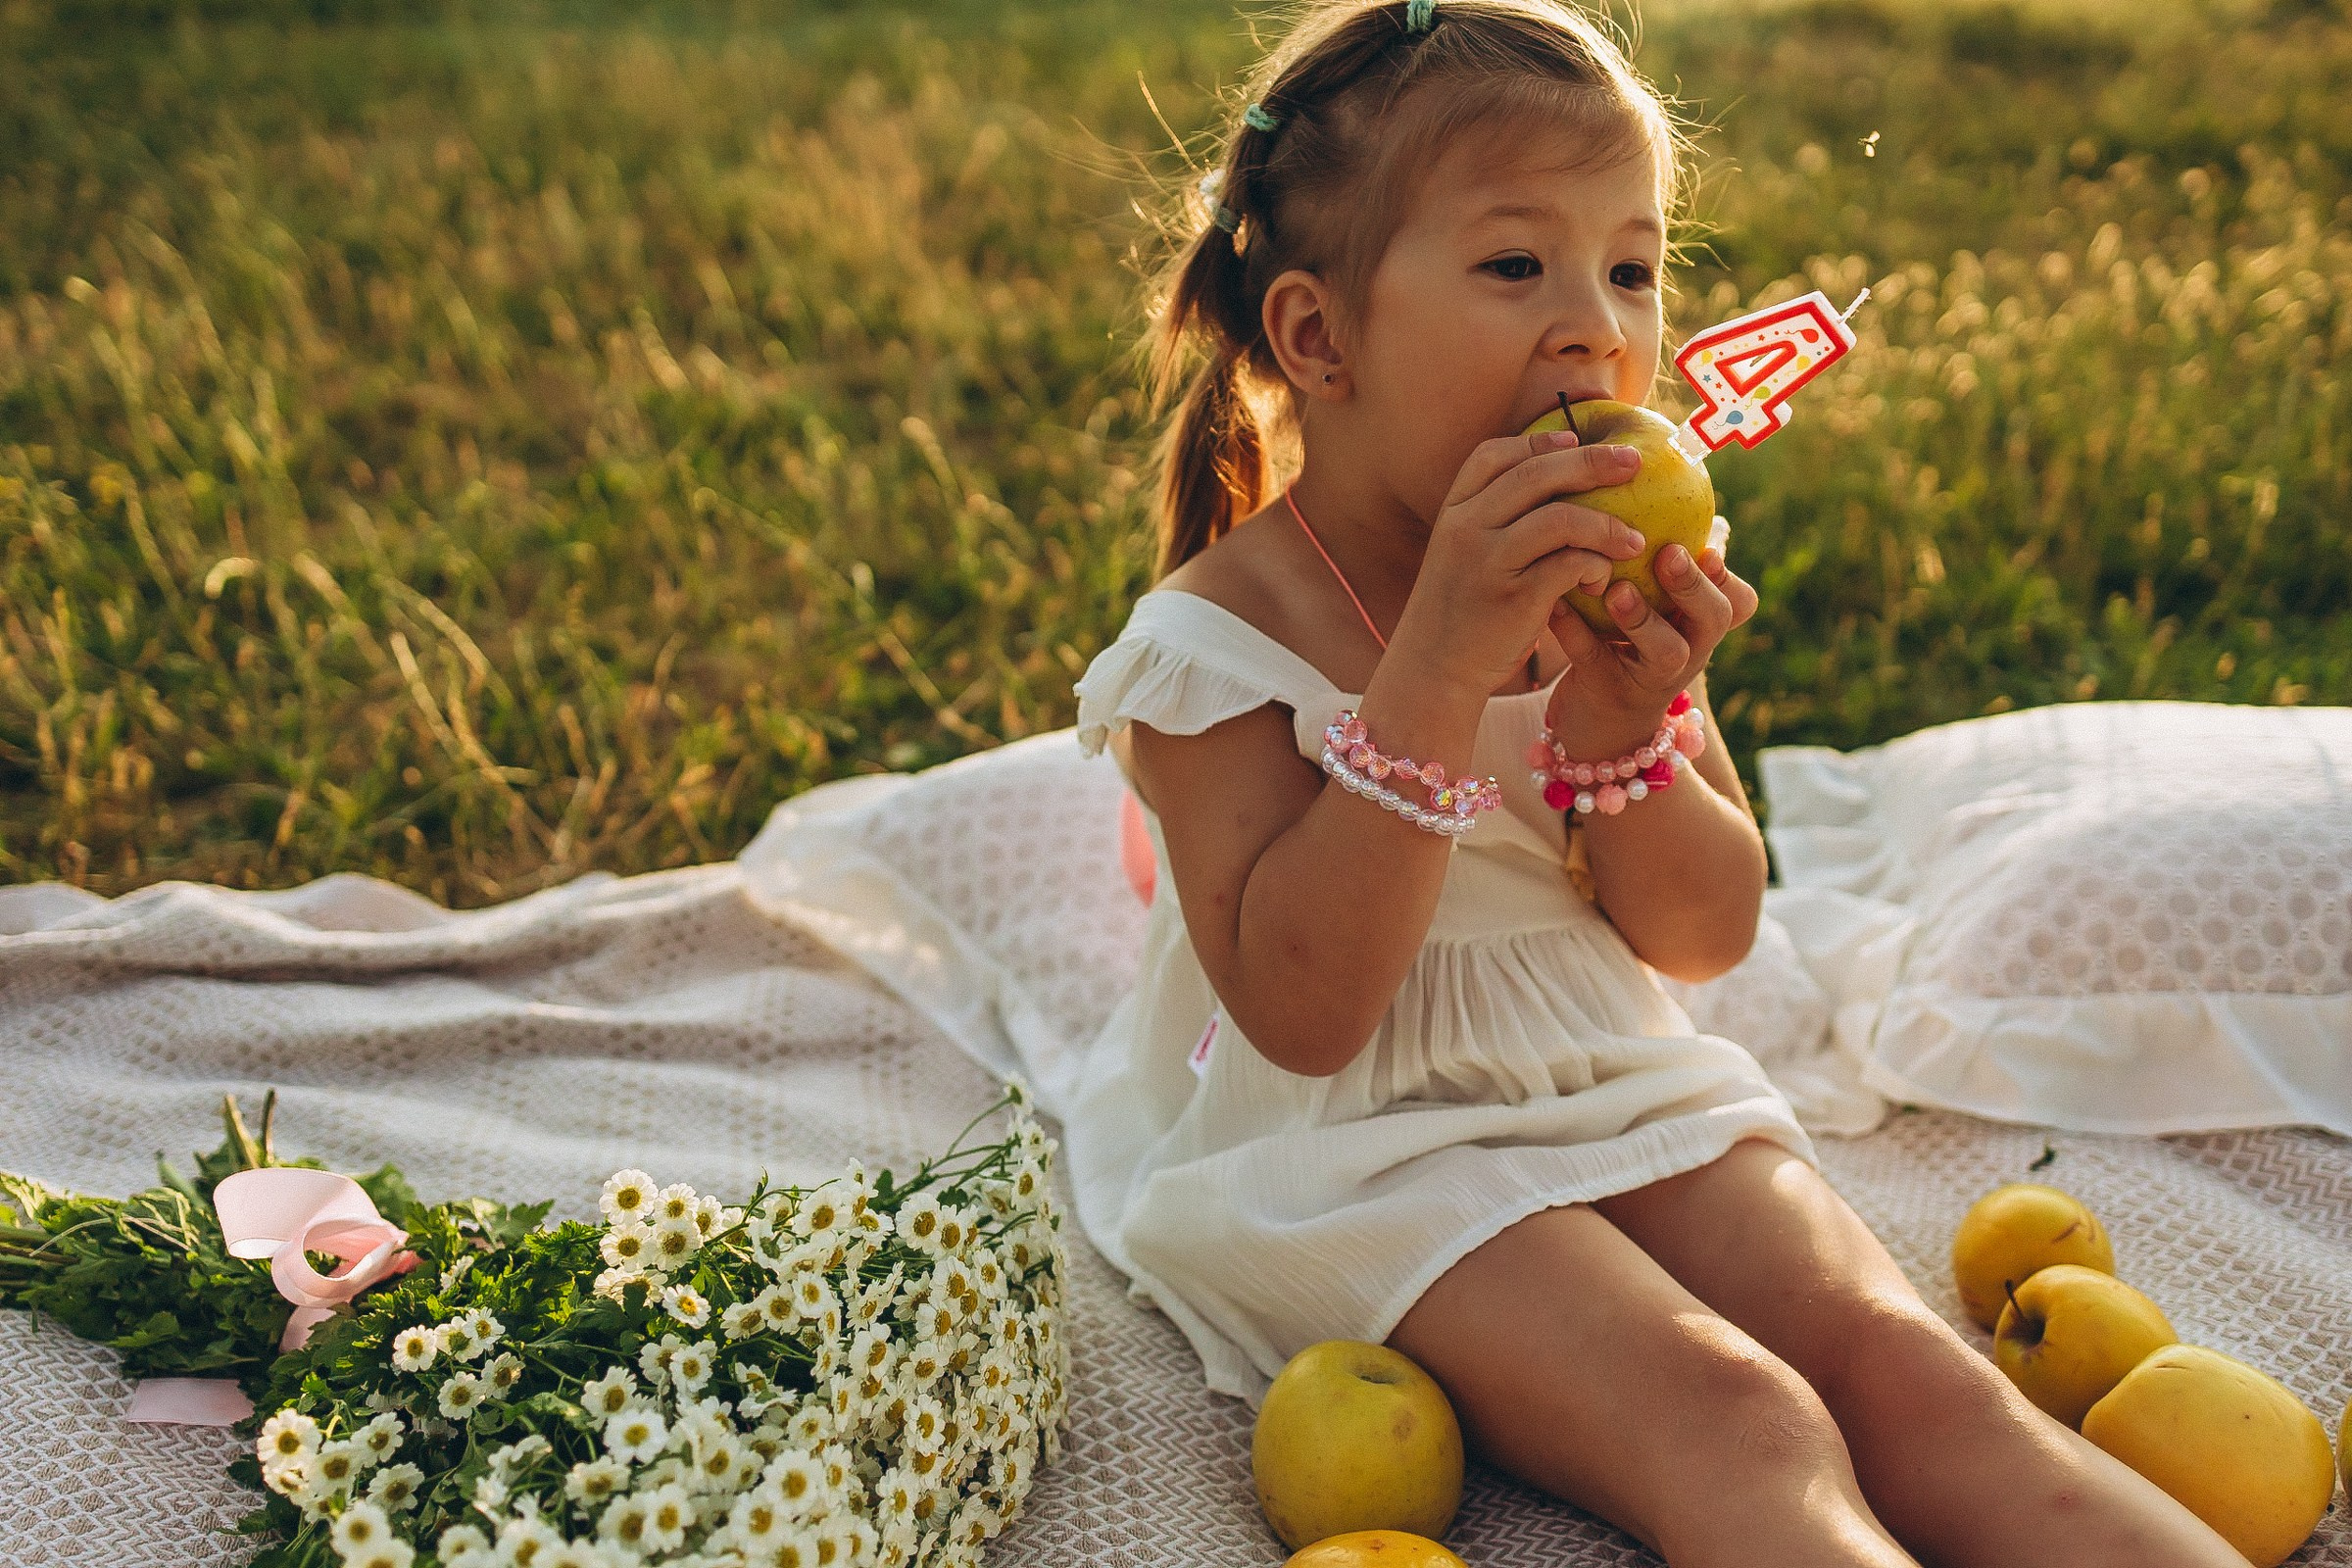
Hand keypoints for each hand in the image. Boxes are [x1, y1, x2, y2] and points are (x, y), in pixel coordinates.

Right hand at [1386, 426, 1649, 702]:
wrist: (1433, 670)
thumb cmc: (1459, 611)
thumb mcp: (1462, 556)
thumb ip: (1494, 521)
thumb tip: (1555, 487)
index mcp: (1453, 512)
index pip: (1493, 454)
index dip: (1537, 441)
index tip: (1573, 440)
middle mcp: (1466, 528)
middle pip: (1535, 474)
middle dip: (1591, 463)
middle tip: (1634, 464)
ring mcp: (1487, 562)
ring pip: (1560, 518)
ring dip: (1606, 524)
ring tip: (1634, 538)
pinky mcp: (1513, 599)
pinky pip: (1569, 565)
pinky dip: (1595, 565)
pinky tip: (1603, 578)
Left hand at [1542, 537, 1757, 751]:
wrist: (1600, 722)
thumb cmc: (1630, 643)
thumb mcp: (1657, 607)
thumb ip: (1663, 564)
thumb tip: (1663, 492)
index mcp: (1702, 625)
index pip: (1739, 601)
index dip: (1728, 577)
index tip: (1709, 549)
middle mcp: (1688, 652)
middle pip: (1714, 620)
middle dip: (1695, 587)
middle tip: (1670, 555)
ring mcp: (1650, 677)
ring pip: (1666, 652)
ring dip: (1644, 619)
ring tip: (1619, 592)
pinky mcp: (1607, 690)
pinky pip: (1593, 659)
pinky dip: (1575, 632)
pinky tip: (1555, 606)